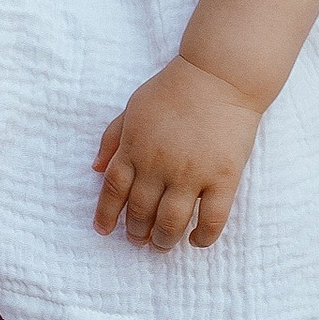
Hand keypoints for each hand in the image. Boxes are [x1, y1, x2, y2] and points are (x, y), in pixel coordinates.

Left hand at [92, 51, 265, 250]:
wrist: (219, 75)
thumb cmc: (174, 89)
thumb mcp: (133, 107)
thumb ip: (112, 138)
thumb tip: (96, 169)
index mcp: (135, 147)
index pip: (113, 190)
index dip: (106, 214)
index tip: (105, 231)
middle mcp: (159, 165)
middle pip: (140, 210)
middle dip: (135, 231)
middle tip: (139, 240)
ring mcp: (191, 173)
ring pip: (171, 222)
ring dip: (163, 240)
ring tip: (162, 245)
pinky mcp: (223, 177)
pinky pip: (212, 218)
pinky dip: (202, 236)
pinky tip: (196, 240)